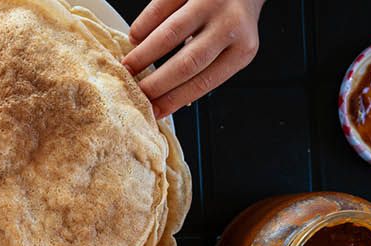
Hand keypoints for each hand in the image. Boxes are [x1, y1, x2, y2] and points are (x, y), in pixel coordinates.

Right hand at [123, 0, 264, 117]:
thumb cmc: (234, 19)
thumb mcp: (232, 48)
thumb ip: (207, 69)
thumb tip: (169, 97)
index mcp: (242, 50)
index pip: (204, 82)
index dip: (174, 99)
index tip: (154, 111)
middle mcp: (229, 26)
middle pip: (187, 63)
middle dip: (157, 83)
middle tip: (136, 92)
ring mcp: (209, 2)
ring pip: (170, 34)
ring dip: (144, 54)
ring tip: (129, 67)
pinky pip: (160, 8)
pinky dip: (143, 26)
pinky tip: (135, 39)